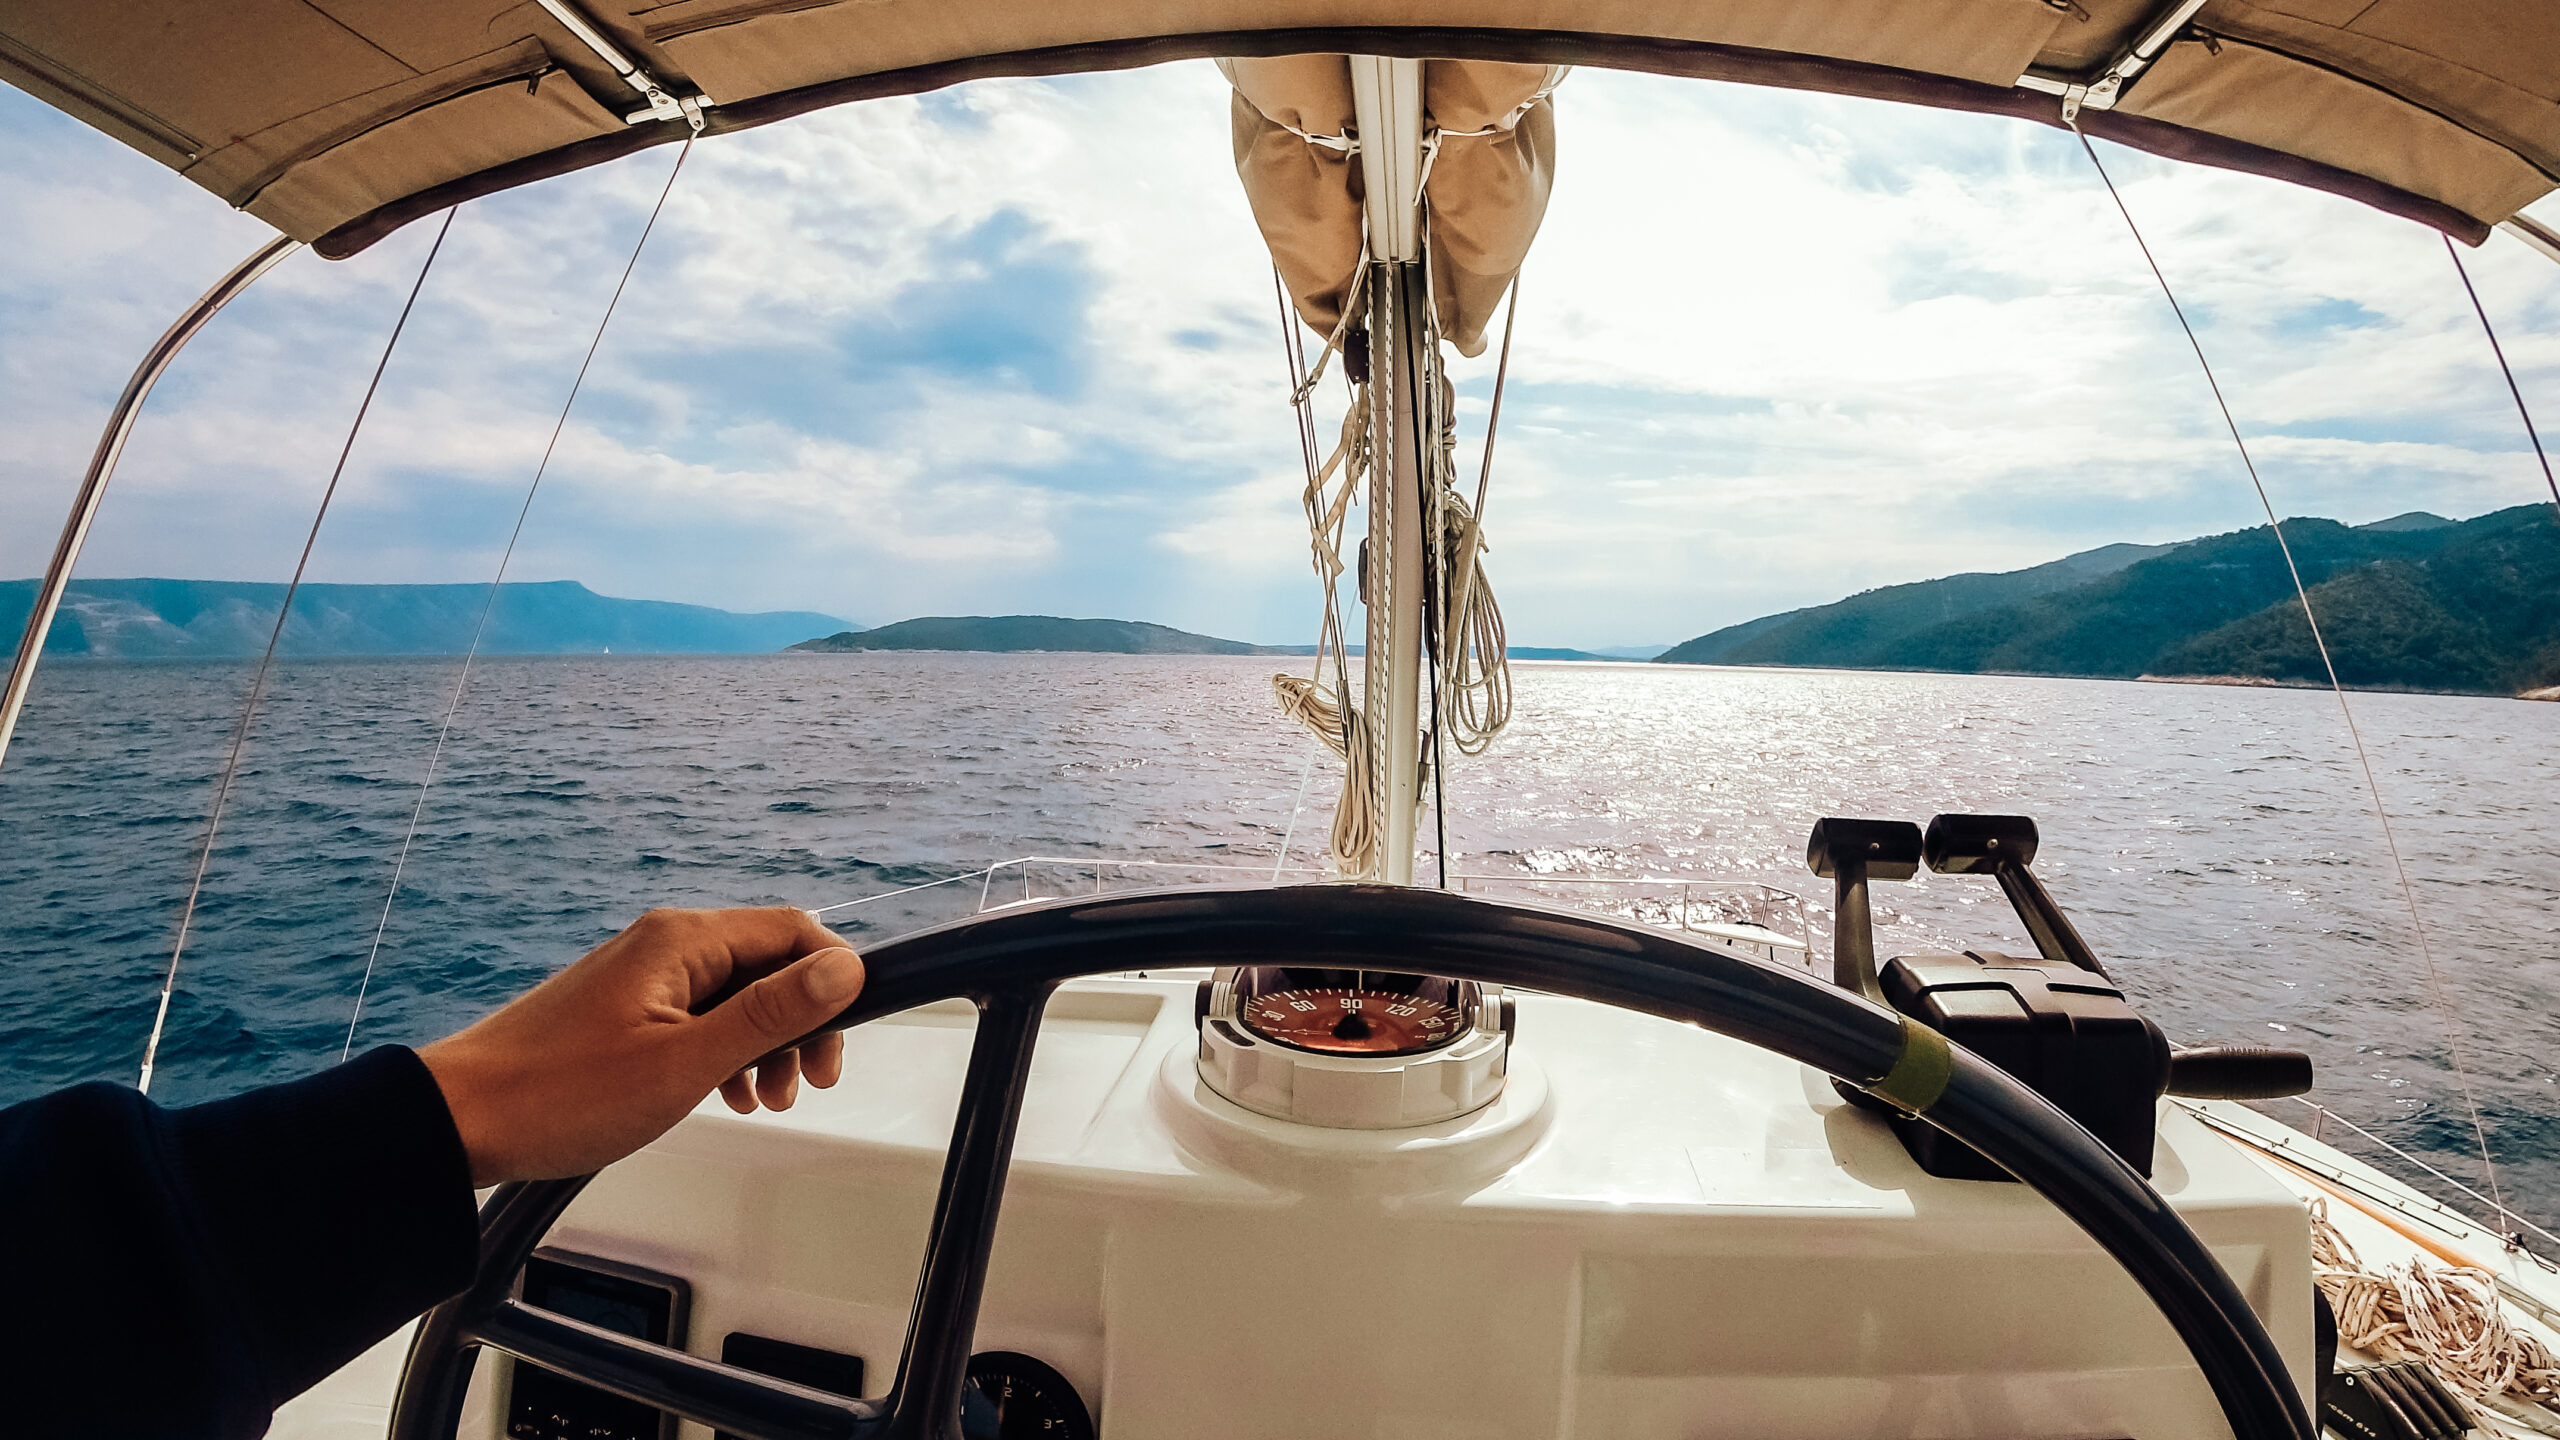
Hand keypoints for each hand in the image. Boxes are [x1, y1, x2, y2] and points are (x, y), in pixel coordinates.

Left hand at [419, 906, 863, 1185]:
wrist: (460, 1120)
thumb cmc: (558, 1095)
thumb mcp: (685, 1062)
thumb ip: (770, 1013)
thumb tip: (845, 969)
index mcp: (682, 941)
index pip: (793, 930)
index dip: (832, 981)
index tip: (839, 1040)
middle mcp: (664, 944)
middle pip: (768, 963)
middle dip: (799, 1022)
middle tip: (805, 1084)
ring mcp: (641, 976)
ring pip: (735, 993)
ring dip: (764, 1044)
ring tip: (760, 1100)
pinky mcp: (624, 1008)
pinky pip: (698, 1015)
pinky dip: (724, 1051)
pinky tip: (722, 1093)